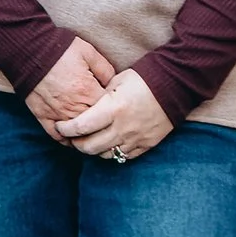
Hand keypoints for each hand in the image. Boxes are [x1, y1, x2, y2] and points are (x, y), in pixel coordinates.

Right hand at [26, 35, 116, 131]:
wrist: (29, 50)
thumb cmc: (60, 50)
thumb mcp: (89, 52)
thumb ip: (105, 69)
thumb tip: (114, 84)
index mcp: (88, 91)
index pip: (109, 110)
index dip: (114, 109)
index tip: (115, 106)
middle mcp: (74, 107)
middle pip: (95, 126)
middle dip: (102, 124)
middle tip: (107, 122)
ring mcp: (58, 114)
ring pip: (78, 135)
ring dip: (87, 135)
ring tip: (94, 133)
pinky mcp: (43, 116)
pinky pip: (57, 136)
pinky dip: (66, 139)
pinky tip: (73, 137)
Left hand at [60, 69, 174, 161]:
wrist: (175, 86)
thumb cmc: (143, 79)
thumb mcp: (117, 81)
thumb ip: (99, 96)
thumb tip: (84, 107)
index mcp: (113, 109)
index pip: (80, 127)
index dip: (65, 130)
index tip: (59, 127)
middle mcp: (122, 127)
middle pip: (89, 147)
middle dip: (76, 144)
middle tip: (71, 138)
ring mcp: (135, 138)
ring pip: (105, 155)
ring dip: (93, 150)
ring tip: (89, 141)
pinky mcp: (146, 145)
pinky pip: (123, 157)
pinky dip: (112, 152)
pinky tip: (108, 144)